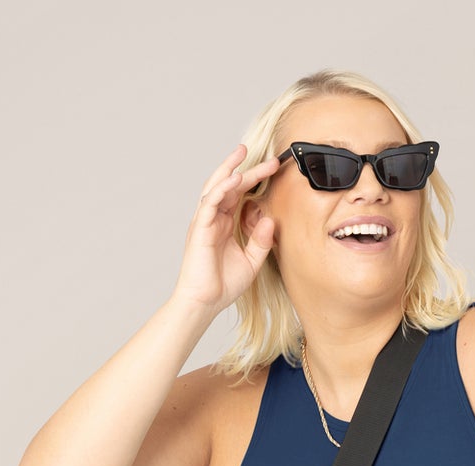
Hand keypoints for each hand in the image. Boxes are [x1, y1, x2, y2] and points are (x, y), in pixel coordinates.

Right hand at [171, 143, 280, 314]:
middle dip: (247, 169)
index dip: (256, 180)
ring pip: (216, 187)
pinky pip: (210, 202)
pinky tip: (234, 179)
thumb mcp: (251, 262)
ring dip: (229, 168)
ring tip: (242, 153)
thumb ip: (261, 241)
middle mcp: (214, 218)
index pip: (240, 195)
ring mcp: (205, 221)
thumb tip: (270, 219)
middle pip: (229, 185)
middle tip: (268, 157)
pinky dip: (221, 188)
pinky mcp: (200, 228)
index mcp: (224, 224)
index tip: (274, 169)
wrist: (204, 303)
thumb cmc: (223, 285)